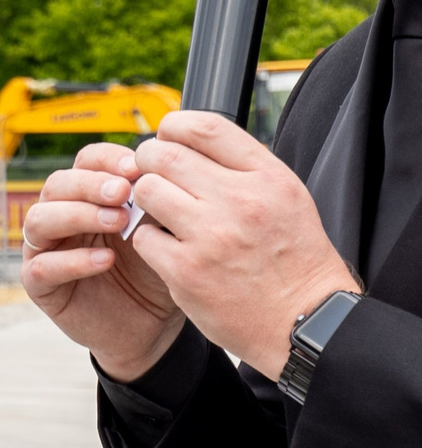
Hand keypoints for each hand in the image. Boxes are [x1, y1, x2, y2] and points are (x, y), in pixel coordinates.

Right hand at [21, 142, 183, 379]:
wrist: (152, 325)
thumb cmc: (155, 270)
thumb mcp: (161, 230)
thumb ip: (154, 201)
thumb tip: (159, 168)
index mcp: (88, 195)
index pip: (85, 162)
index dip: (106, 160)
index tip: (138, 167)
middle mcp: (60, 216)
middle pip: (57, 184)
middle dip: (90, 184)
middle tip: (124, 192)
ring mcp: (44, 249)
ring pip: (39, 219)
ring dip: (77, 215)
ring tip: (118, 223)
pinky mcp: (39, 284)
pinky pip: (42, 267)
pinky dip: (73, 260)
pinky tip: (106, 260)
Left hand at [121, 110, 358, 377]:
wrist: (305, 321)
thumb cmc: (293, 259)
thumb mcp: (287, 198)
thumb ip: (243, 168)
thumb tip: (191, 140)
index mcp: (268, 178)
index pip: (205, 127)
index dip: (174, 126)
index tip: (167, 136)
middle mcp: (240, 201)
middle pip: (165, 155)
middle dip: (149, 161)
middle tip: (151, 175)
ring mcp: (210, 236)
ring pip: (146, 190)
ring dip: (144, 198)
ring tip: (159, 211)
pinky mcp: (185, 270)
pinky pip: (142, 235)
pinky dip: (147, 239)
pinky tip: (165, 246)